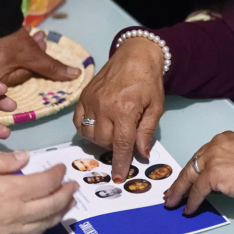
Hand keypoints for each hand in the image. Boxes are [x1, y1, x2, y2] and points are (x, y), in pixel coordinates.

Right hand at [0, 27, 80, 86]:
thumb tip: (76, 75)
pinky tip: (18, 31)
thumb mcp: (32, 54)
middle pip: (13, 68)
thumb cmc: (6, 39)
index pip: (21, 76)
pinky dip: (6, 44)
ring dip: (21, 46)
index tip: (42, 44)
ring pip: (5, 59)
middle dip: (29, 52)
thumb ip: (52, 68)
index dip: (35, 62)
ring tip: (30, 32)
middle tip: (39, 38)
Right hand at [0, 151, 78, 233]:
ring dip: (61, 212)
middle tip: (74, 186)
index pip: (46, 182)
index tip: (61, 167)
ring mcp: (13, 232)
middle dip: (67, 194)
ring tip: (68, 203)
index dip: (57, 173)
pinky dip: (45, 226)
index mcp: (13, 191)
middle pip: (53, 205)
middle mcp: (19, 213)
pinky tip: (45, 221)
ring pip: (47, 223)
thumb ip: (3, 162)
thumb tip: (27, 157)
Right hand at [73, 38, 164, 182]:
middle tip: (124, 140)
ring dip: (100, 140)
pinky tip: (97, 127)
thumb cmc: (149, 81)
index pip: (121, 145)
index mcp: (125, 110)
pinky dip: (86, 129)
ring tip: (113, 132)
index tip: (118, 178)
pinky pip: (78, 122)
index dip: (120, 163)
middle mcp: (105, 107)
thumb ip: (147, 132)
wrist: (135, 55)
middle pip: (104, 141)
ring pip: (89, 134)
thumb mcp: (156, 107)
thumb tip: (141, 154)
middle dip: (114, 147)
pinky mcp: (83, 96)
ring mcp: (91, 101)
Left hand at [164, 131, 233, 214]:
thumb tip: (213, 181)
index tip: (185, 180)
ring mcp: (213, 158)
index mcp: (225, 138)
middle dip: (181, 181)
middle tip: (172, 193)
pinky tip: (189, 209)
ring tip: (174, 203)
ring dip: (180, 192)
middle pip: (192, 164)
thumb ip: (227, 163)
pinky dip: (192, 201)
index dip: (192, 170)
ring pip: (190, 177)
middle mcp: (216, 144)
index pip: (202, 155)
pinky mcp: (213, 174)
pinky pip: (197, 191)